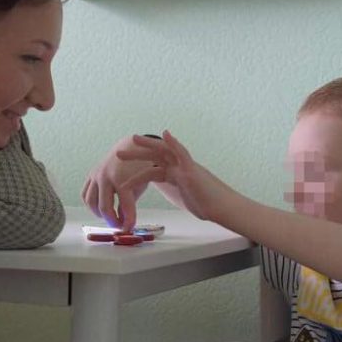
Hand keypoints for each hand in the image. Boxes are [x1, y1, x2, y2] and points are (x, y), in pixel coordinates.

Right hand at [82, 135, 155, 229]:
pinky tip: (100, 208)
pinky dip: (90, 204)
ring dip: (99, 214)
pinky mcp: (91, 175)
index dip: (128, 220)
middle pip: (104, 207)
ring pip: (90, 202)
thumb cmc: (138, 168)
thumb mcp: (139, 186)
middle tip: (119, 227)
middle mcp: (105, 176)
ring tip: (110, 218)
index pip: (125, 205)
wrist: (129, 147)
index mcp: (122, 178)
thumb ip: (130, 204)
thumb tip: (122, 222)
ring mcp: (95, 175)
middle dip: (112, 220)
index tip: (130, 229)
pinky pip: (85, 194)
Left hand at [117, 131, 238, 223]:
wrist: (222, 208)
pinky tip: (166, 134)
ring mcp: (185, 168)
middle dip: (137, 153)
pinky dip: (175, 143)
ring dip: (148, 145)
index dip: (139, 162)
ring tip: (133, 139)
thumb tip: (159, 188)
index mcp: (176, 173)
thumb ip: (170, 188)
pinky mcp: (192, 171)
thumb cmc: (206, 203)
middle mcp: (179, 167)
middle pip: (155, 155)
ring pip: (165, 152)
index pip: (154, 165)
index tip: (124, 161)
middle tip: (119, 152)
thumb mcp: (182, 195)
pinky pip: (183, 154)